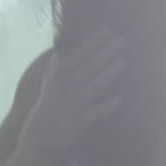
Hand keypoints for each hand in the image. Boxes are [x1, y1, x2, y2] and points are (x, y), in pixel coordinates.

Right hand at [24, 28, 126, 154]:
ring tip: (123, 63)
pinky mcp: (81, 123)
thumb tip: (61, 35)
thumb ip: (58, 59)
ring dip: (108, 74)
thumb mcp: (50, 79)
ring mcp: (74, 105)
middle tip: (121, 41)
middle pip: (88, 67)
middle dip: (104, 53)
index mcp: (59, 74)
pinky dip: (107, 106)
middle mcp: (66, 87)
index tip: (108, 30)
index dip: (94, 42)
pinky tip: (120, 99)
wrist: (42, 135)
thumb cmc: (50, 102)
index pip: (79, 54)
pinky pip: (96, 112)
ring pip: (93, 86)